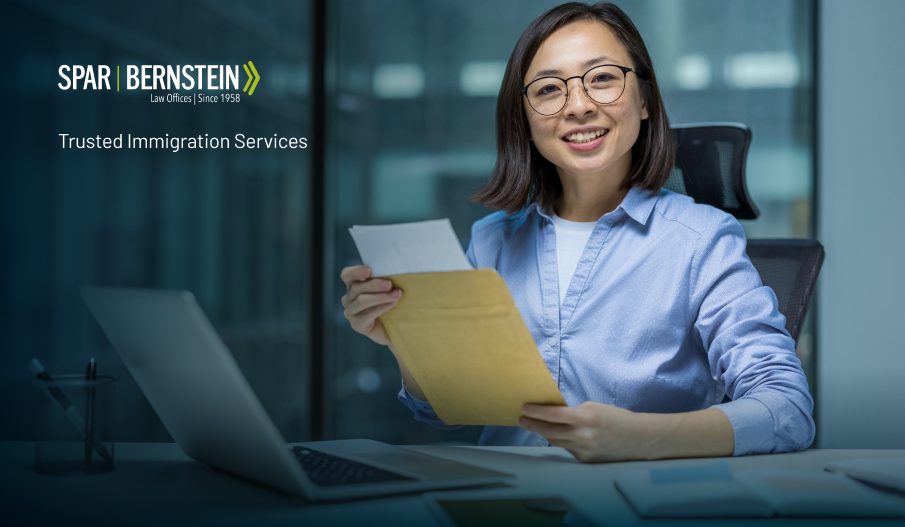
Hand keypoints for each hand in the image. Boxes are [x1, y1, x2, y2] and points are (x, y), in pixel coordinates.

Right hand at [340, 265, 401, 345]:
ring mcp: (350, 312)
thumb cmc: (391, 304)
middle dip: (374, 284)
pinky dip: (381, 308)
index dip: (356, 271)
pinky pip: (367, 314)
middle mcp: (348, 298)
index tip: (369, 270)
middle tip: (389, 284)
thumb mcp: (389, 289)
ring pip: (361, 301)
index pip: (347, 275)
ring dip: (380, 297)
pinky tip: (392, 304)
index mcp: (353, 285)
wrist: (393, 328)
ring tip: (396, 294)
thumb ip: (387, 279)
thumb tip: (397, 267)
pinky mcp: (357, 324)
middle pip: (356, 287)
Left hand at [519, 401, 654, 462]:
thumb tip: (553, 414)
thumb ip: (573, 412)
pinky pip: (568, 449)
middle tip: (521, 419)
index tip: (524, 408)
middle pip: (549, 431)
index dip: (536, 412)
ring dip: (544, 433)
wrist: (639, 439)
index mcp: (586, 418)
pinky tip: (562, 435)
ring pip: (556, 441)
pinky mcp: (585, 461)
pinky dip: (563, 441)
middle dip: (533, 425)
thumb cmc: (616, 418)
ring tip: (535, 425)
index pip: (554, 415)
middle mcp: (583, 436)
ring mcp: (584, 451)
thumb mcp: (594, 407)